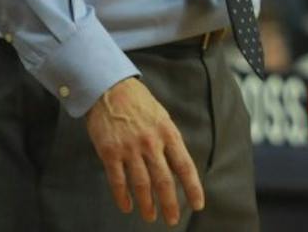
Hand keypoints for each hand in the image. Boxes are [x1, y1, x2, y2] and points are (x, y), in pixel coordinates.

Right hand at [85, 77, 204, 225]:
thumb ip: (168, 140)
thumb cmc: (138, 102)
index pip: (185, 166)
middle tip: (172, 220)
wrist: (109, 87)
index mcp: (167, 132)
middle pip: (163, 181)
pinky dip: (123, 197)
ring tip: (150, 216)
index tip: (198, 205)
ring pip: (141, 184)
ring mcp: (129, 148)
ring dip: (147, 204)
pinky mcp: (110, 152)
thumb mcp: (161, 116)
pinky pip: (118, 181)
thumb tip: (176, 167)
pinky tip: (127, 207)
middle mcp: (151, 142)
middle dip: (170, 204)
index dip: (193, 188)